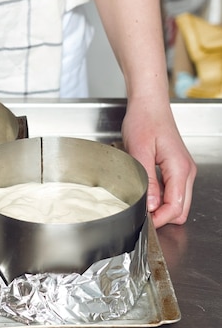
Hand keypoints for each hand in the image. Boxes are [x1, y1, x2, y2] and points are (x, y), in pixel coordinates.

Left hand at [121, 100, 196, 227]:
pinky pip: (174, 192)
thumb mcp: (140, 152)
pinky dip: (163, 200)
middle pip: (181, 209)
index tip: (143, 222)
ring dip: (162, 209)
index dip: (160, 219)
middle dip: (163, 217)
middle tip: (140, 216)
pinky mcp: (177, 168)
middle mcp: (186, 172)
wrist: (149, 105)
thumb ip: (148, 181)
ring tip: (141, 206)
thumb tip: (152, 206)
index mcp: (180, 169)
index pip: (176, 207)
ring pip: (179, 202)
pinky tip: (147, 195)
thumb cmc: (143, 122)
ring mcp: (184, 170)